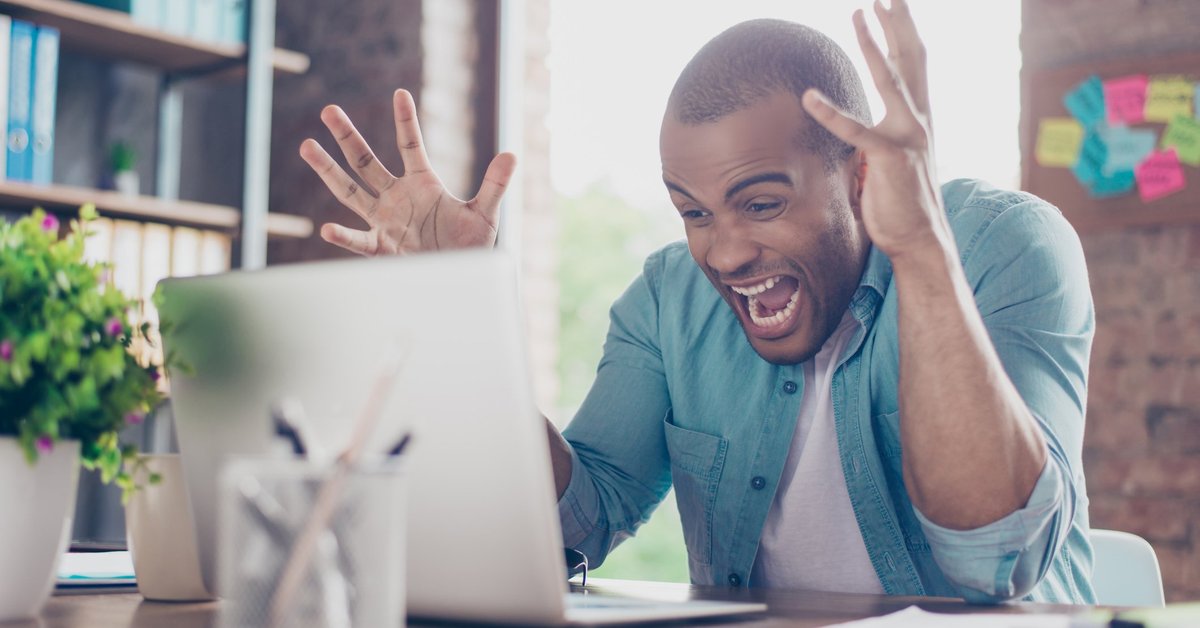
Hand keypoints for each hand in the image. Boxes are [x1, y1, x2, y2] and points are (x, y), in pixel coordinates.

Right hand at [300, 89, 516, 255]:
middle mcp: (397, 198)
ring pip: (350, 192)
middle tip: (328, 110)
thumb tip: (511, 154)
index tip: (400, 93)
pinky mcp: (381, 249)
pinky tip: (327, 229)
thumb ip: (495, 185)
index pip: (410, 145)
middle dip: (347, 137)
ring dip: (329, 171)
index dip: (406, 120)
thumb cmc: (470, 248)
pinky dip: (344, 237)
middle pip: (366, 162)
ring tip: (307, 146)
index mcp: (422, 184)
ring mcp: (385, 222)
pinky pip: (358, 242)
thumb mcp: (485, 215)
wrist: (459, 281)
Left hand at [801, 0, 947, 261]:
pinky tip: (808, 97)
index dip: (902, 31)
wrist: (919, 239)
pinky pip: (855, 132)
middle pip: (910, 57)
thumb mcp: (889, 161)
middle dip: (898, 21)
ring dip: (873, 44)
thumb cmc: (900, 202)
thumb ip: (876, 137)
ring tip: (859, 13)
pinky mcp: (889, 159)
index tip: (891, 4)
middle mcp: (919, 120)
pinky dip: (831, 113)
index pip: (912, 63)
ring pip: (890, 80)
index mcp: (918, 118)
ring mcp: (908, 137)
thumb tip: (857, 130)